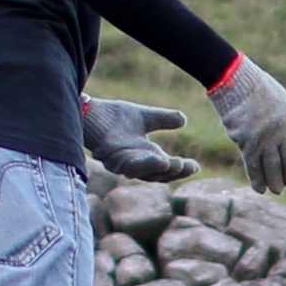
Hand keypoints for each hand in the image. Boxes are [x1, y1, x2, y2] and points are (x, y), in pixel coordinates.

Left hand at [80, 96, 194, 185]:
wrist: (90, 110)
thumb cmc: (114, 117)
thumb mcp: (145, 116)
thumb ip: (163, 119)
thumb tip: (184, 120)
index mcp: (146, 156)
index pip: (166, 169)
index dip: (181, 170)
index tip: (195, 166)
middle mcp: (134, 163)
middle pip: (156, 175)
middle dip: (173, 172)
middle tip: (187, 165)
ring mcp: (120, 162)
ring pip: (140, 172)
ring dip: (156, 168)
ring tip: (171, 163)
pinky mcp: (107, 156)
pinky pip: (124, 164)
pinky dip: (140, 163)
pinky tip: (154, 157)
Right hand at [211, 57, 285, 192]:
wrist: (236, 81)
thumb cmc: (262, 92)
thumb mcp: (285, 103)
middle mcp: (282, 129)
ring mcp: (265, 137)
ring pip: (273, 168)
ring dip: (275, 182)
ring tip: (278, 190)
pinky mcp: (247, 142)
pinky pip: (253, 166)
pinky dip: (257, 180)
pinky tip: (260, 189)